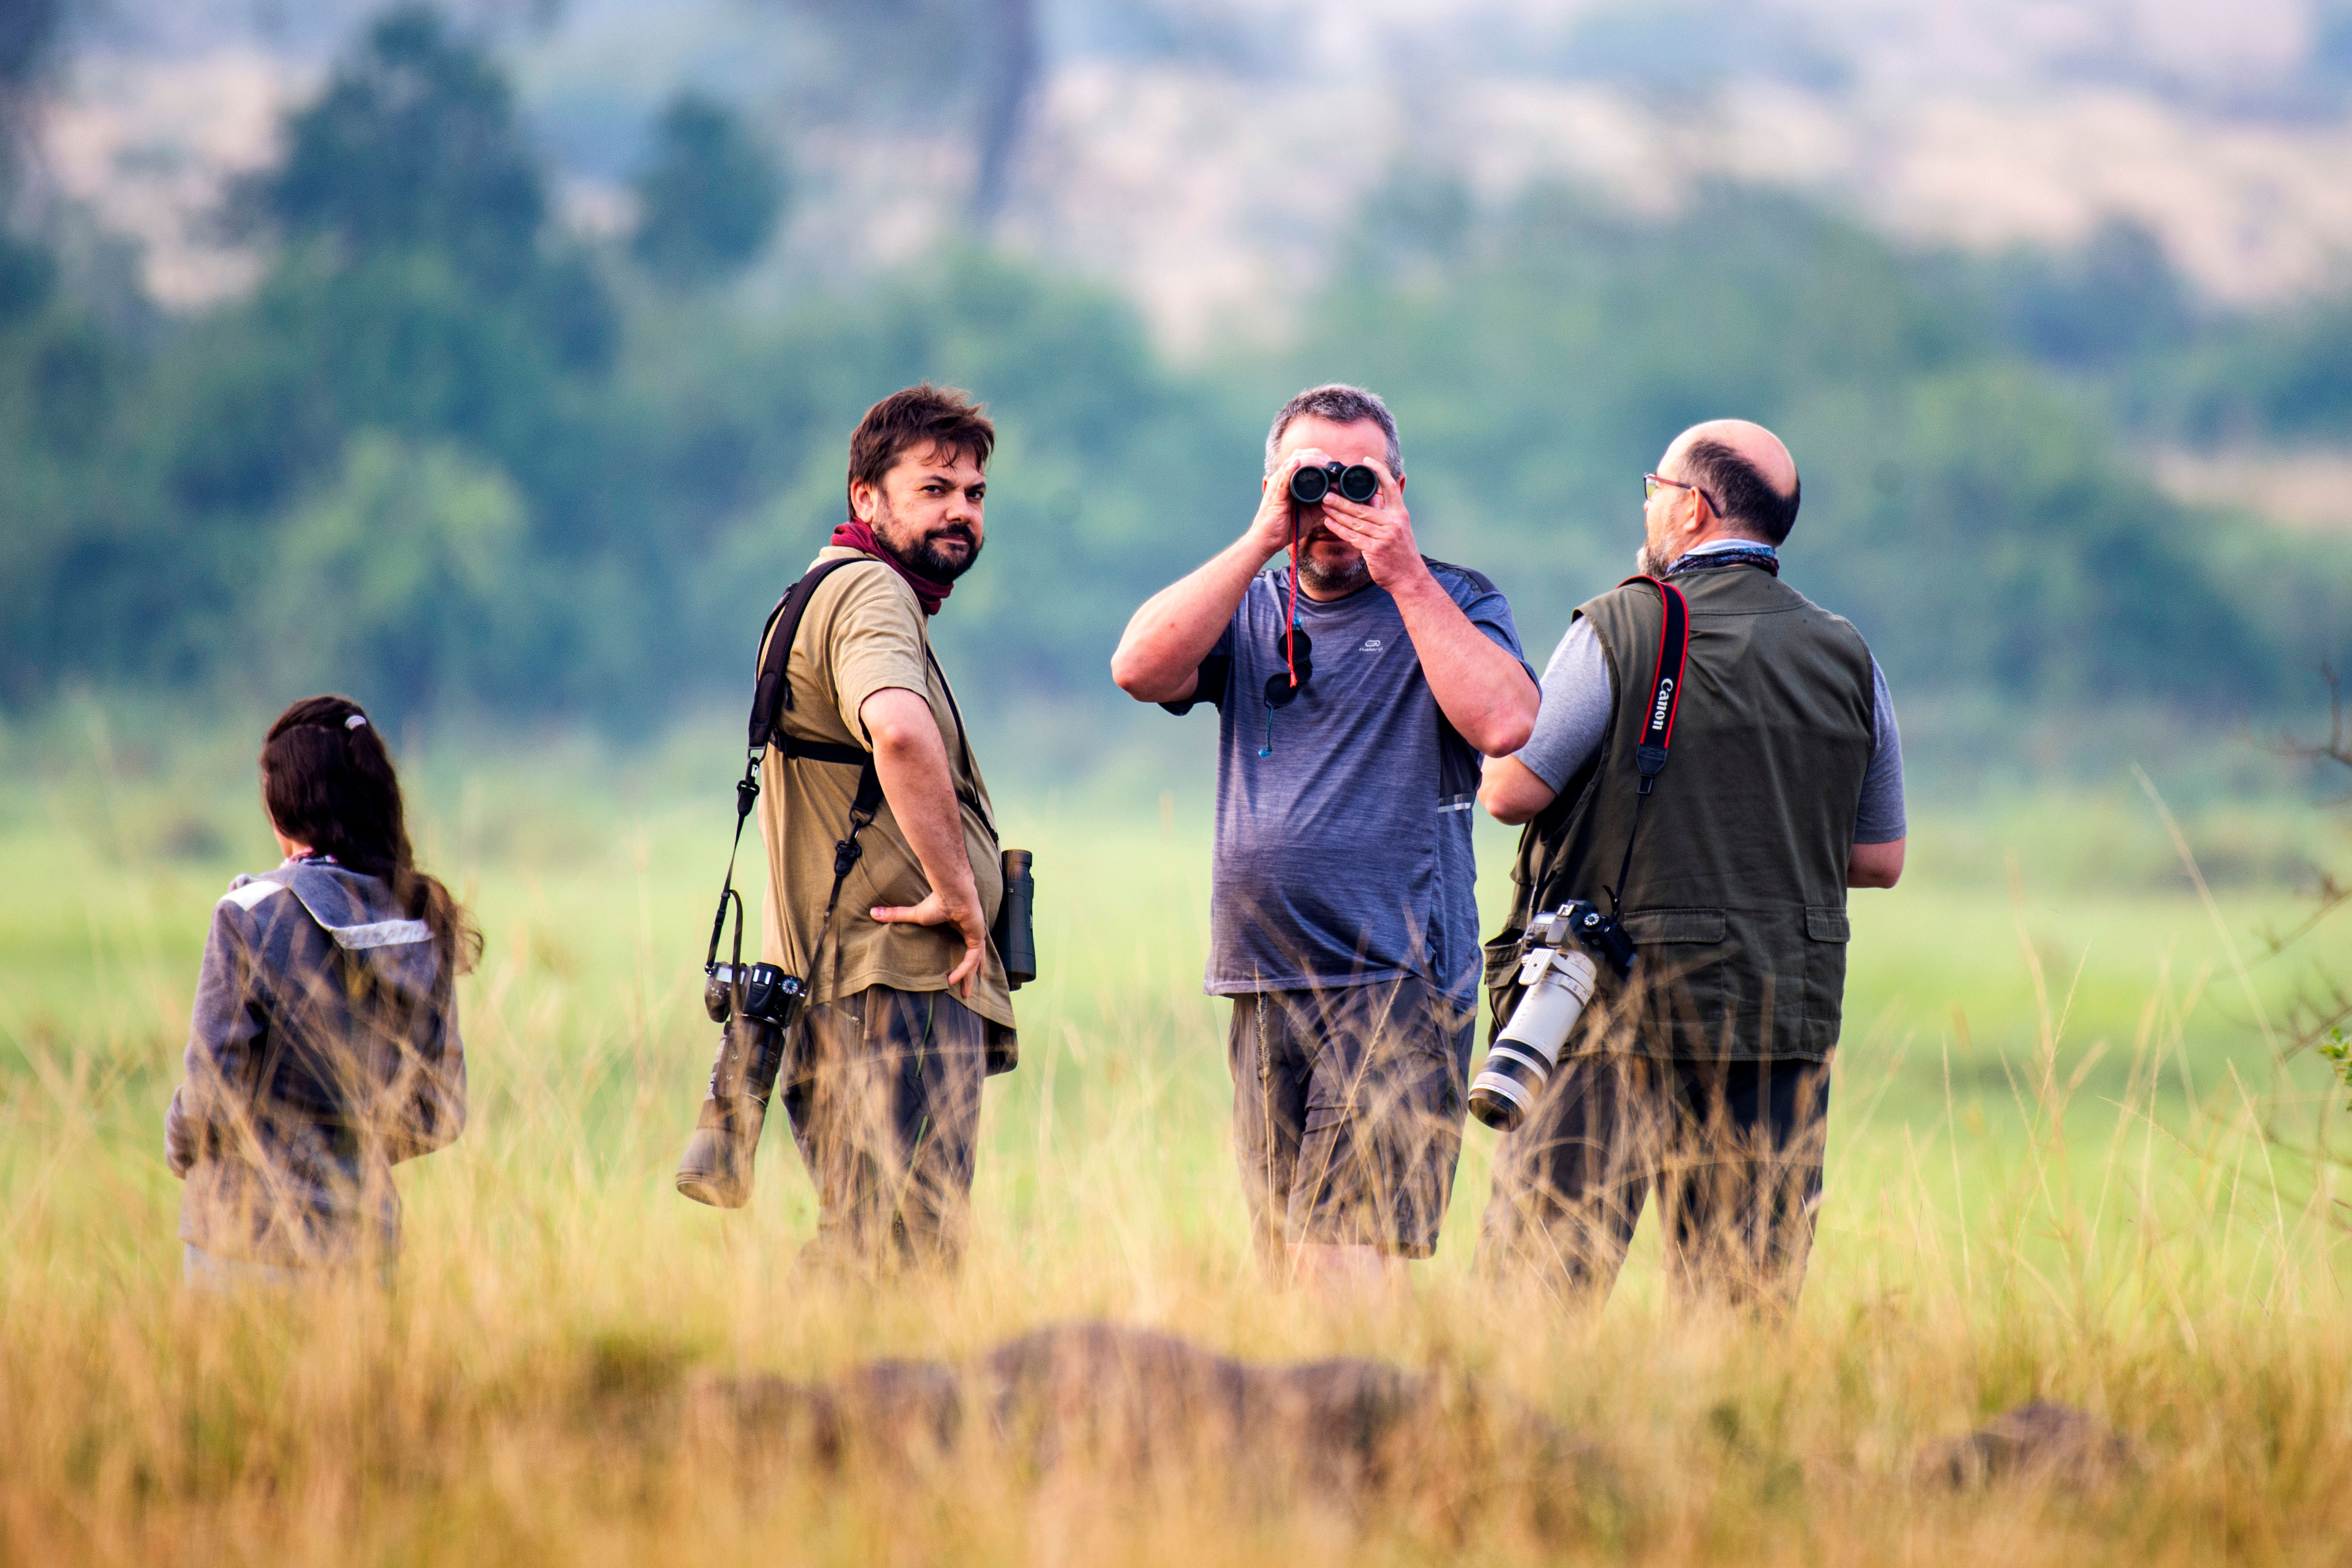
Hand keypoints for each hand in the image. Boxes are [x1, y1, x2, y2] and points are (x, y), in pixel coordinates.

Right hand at [870, 887, 986, 997]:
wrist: (951, 893)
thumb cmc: (935, 902)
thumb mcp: (915, 915)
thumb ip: (896, 916)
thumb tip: (872, 912)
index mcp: (959, 927)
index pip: (965, 946)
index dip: (965, 959)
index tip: (961, 971)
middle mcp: (970, 932)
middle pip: (973, 958)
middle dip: (970, 975)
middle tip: (965, 993)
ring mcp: (975, 935)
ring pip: (975, 962)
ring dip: (969, 978)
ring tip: (965, 994)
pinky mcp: (976, 938)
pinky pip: (970, 959)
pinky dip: (962, 970)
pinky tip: (952, 980)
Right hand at [1244, 447, 1330, 564]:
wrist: (1269, 540)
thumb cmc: (1286, 526)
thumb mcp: (1310, 513)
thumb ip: (1322, 503)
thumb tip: (1337, 494)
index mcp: (1290, 481)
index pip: (1303, 459)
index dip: (1318, 457)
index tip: (1333, 463)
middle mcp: (1282, 479)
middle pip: (1298, 456)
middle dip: (1316, 455)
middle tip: (1330, 461)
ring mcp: (1277, 486)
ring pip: (1291, 463)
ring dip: (1308, 459)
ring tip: (1322, 461)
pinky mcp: (1275, 496)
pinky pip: (1282, 480)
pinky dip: (1290, 470)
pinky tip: (1297, 463)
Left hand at [1314, 458, 1425, 592]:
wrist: (1409, 579)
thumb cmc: (1402, 553)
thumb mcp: (1399, 529)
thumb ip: (1385, 513)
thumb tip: (1372, 497)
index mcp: (1400, 513)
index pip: (1390, 487)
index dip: (1378, 471)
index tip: (1366, 461)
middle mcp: (1393, 522)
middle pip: (1363, 507)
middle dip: (1342, 499)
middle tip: (1327, 492)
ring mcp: (1384, 536)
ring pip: (1355, 522)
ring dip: (1337, 513)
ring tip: (1324, 505)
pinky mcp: (1375, 550)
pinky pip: (1352, 537)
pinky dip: (1339, 529)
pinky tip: (1329, 522)